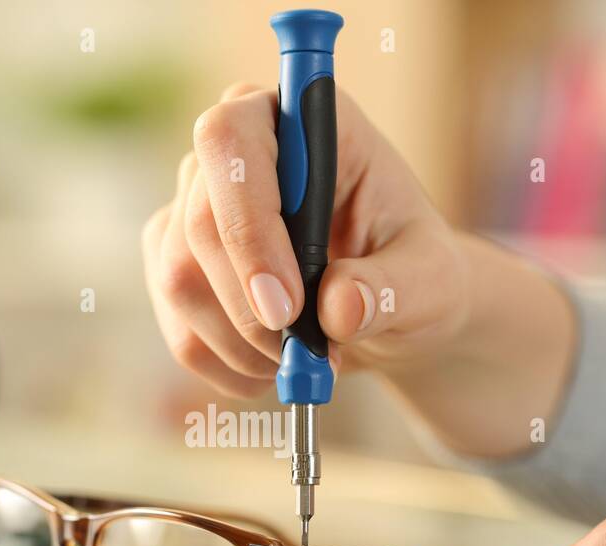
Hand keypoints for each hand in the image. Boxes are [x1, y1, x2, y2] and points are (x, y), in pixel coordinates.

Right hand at [141, 84, 574, 457]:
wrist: (388, 308)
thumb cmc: (413, 272)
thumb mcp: (431, 279)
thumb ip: (396, 288)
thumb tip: (339, 309)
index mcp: (296, 120)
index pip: (230, 143)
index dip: (248, 226)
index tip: (284, 307)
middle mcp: (229, 155)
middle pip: (197, 224)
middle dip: (250, 308)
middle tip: (310, 354)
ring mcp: (189, 210)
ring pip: (179, 282)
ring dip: (245, 344)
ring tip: (307, 358)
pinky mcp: (173, 266)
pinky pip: (181, 331)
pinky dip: (230, 366)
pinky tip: (276, 366)